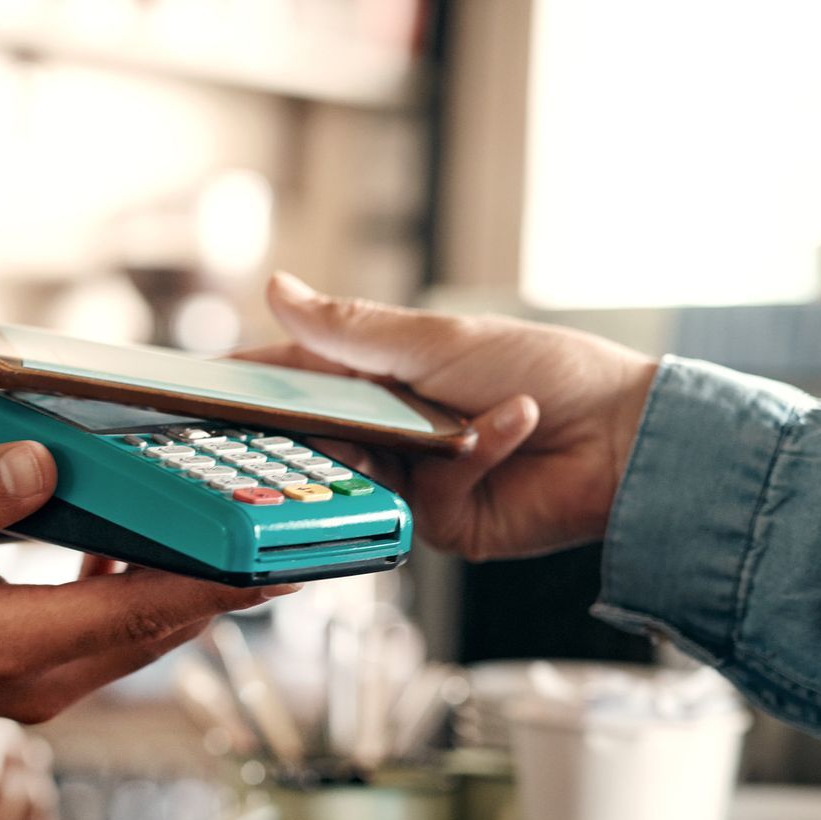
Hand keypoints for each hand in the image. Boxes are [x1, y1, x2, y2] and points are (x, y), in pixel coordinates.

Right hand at [0, 442, 295, 722]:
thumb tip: (47, 461)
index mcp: (9, 648)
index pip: (141, 613)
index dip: (222, 582)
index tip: (288, 555)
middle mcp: (37, 682)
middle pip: (163, 631)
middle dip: (235, 583)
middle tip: (303, 532)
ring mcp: (37, 686)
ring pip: (145, 637)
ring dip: (197, 587)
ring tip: (253, 532)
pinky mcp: (31, 673)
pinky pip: (113, 633)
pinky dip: (148, 590)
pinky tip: (162, 540)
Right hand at [247, 272, 658, 559]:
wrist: (627, 437)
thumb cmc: (548, 369)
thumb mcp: (437, 339)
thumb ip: (349, 330)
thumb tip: (276, 288)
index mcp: (379, 379)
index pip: (293, 381)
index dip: (245, 388)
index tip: (194, 392)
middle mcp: (388, 434)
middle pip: (312, 442)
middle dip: (307, 434)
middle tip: (280, 430)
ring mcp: (412, 484)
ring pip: (357, 481)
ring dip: (394, 449)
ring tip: (423, 427)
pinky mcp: (442, 529)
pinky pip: (425, 504)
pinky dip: (470, 458)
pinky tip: (510, 425)